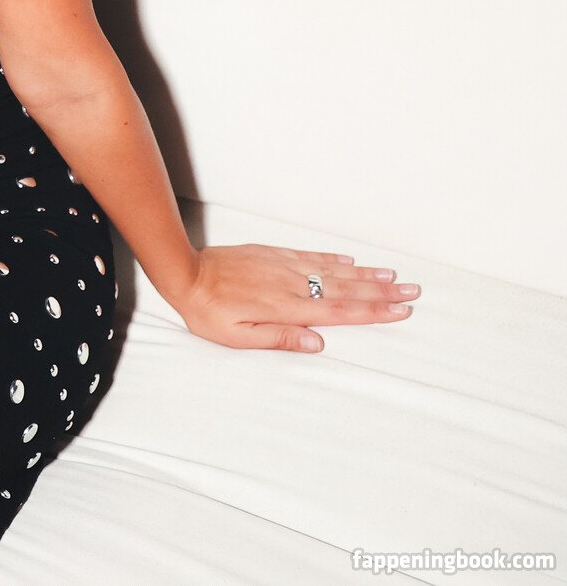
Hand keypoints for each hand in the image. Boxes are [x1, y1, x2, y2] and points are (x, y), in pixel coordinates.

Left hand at [166, 245, 418, 353]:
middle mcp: (291, 284)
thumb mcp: (238, 338)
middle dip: (382, 291)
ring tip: (392, 275)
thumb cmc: (207, 311)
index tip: (401, 310)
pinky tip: (350, 261)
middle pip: (345, 289)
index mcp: (287, 307)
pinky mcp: (272, 253)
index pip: (340, 312)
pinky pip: (310, 256)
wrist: (184, 272)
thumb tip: (318, 343)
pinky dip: (333, 259)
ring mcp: (283, 266)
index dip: (374, 312)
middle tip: (413, 290)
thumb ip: (279, 338)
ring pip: (333, 270)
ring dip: (364, 274)